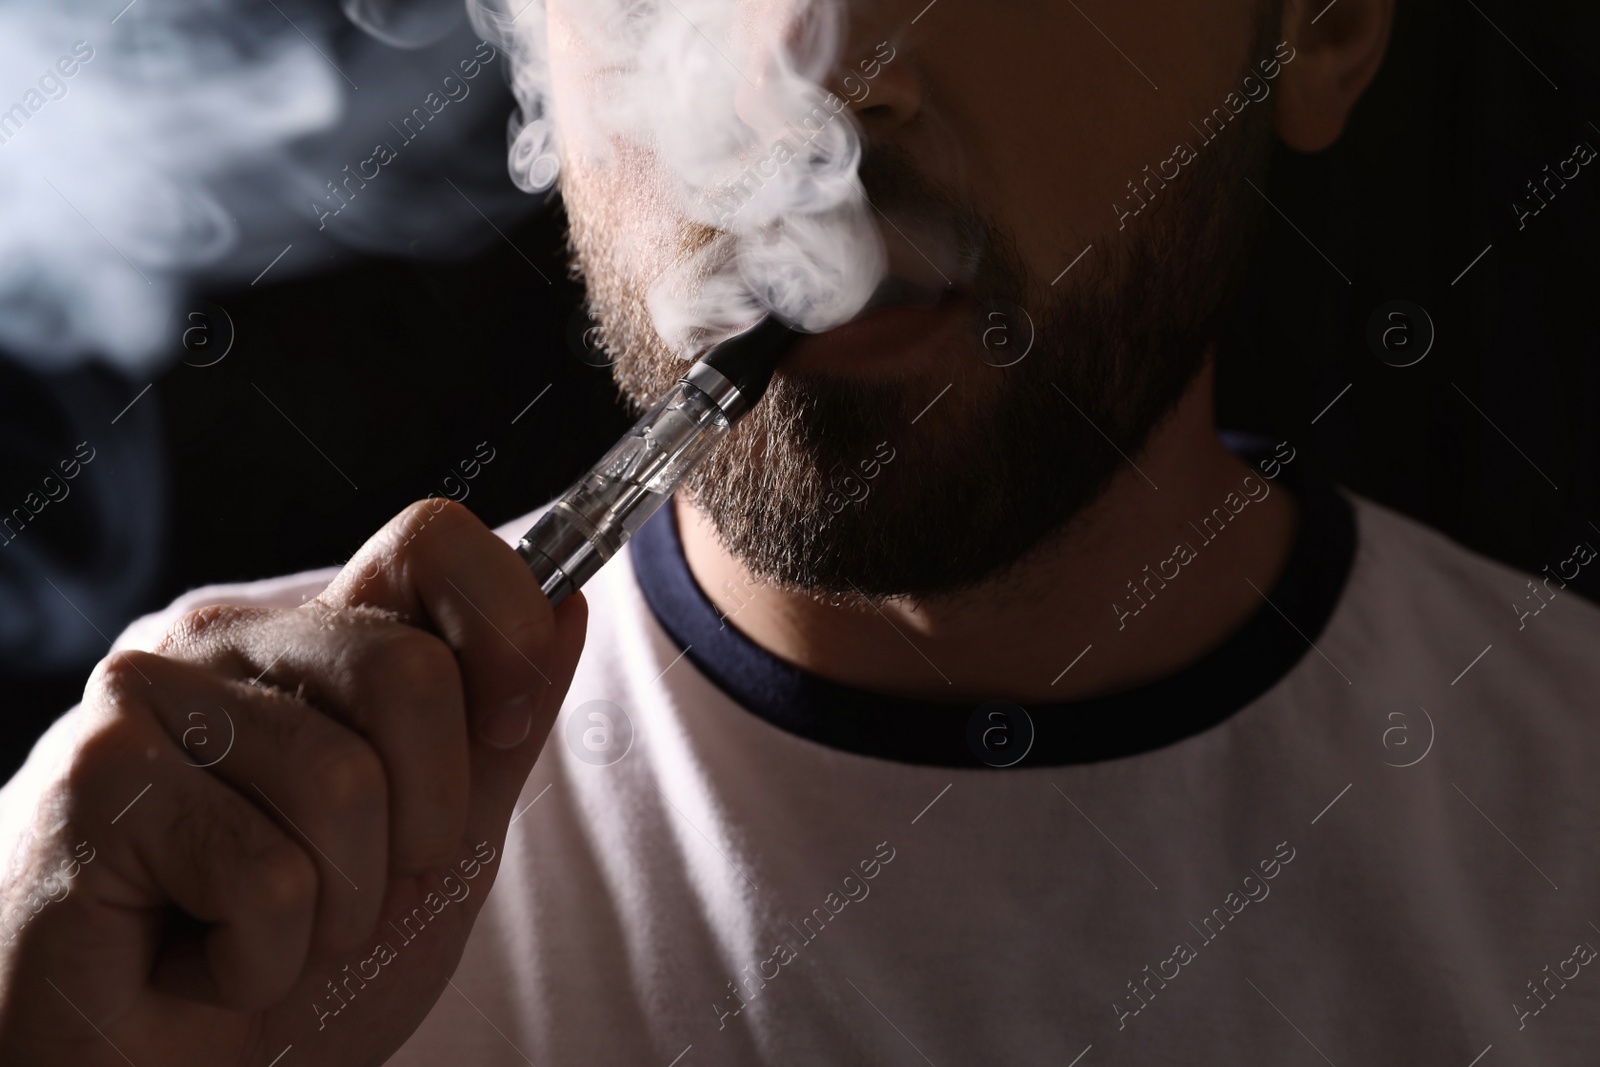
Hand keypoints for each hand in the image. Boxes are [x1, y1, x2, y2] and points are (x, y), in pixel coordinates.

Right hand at [0, 499, 586, 1065]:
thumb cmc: (290, 966)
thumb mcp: (439, 849)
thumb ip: (500, 731)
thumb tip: (571, 604)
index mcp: (315, 645)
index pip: (431, 543)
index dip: (505, 620)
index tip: (509, 724)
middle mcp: (228, 642)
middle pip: (409, 671)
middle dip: (425, 821)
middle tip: (358, 889)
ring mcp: (148, 696)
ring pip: (341, 784)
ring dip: (340, 911)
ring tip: (268, 933)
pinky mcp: (94, 779)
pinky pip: (265, 876)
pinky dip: (262, 961)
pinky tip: (198, 962)